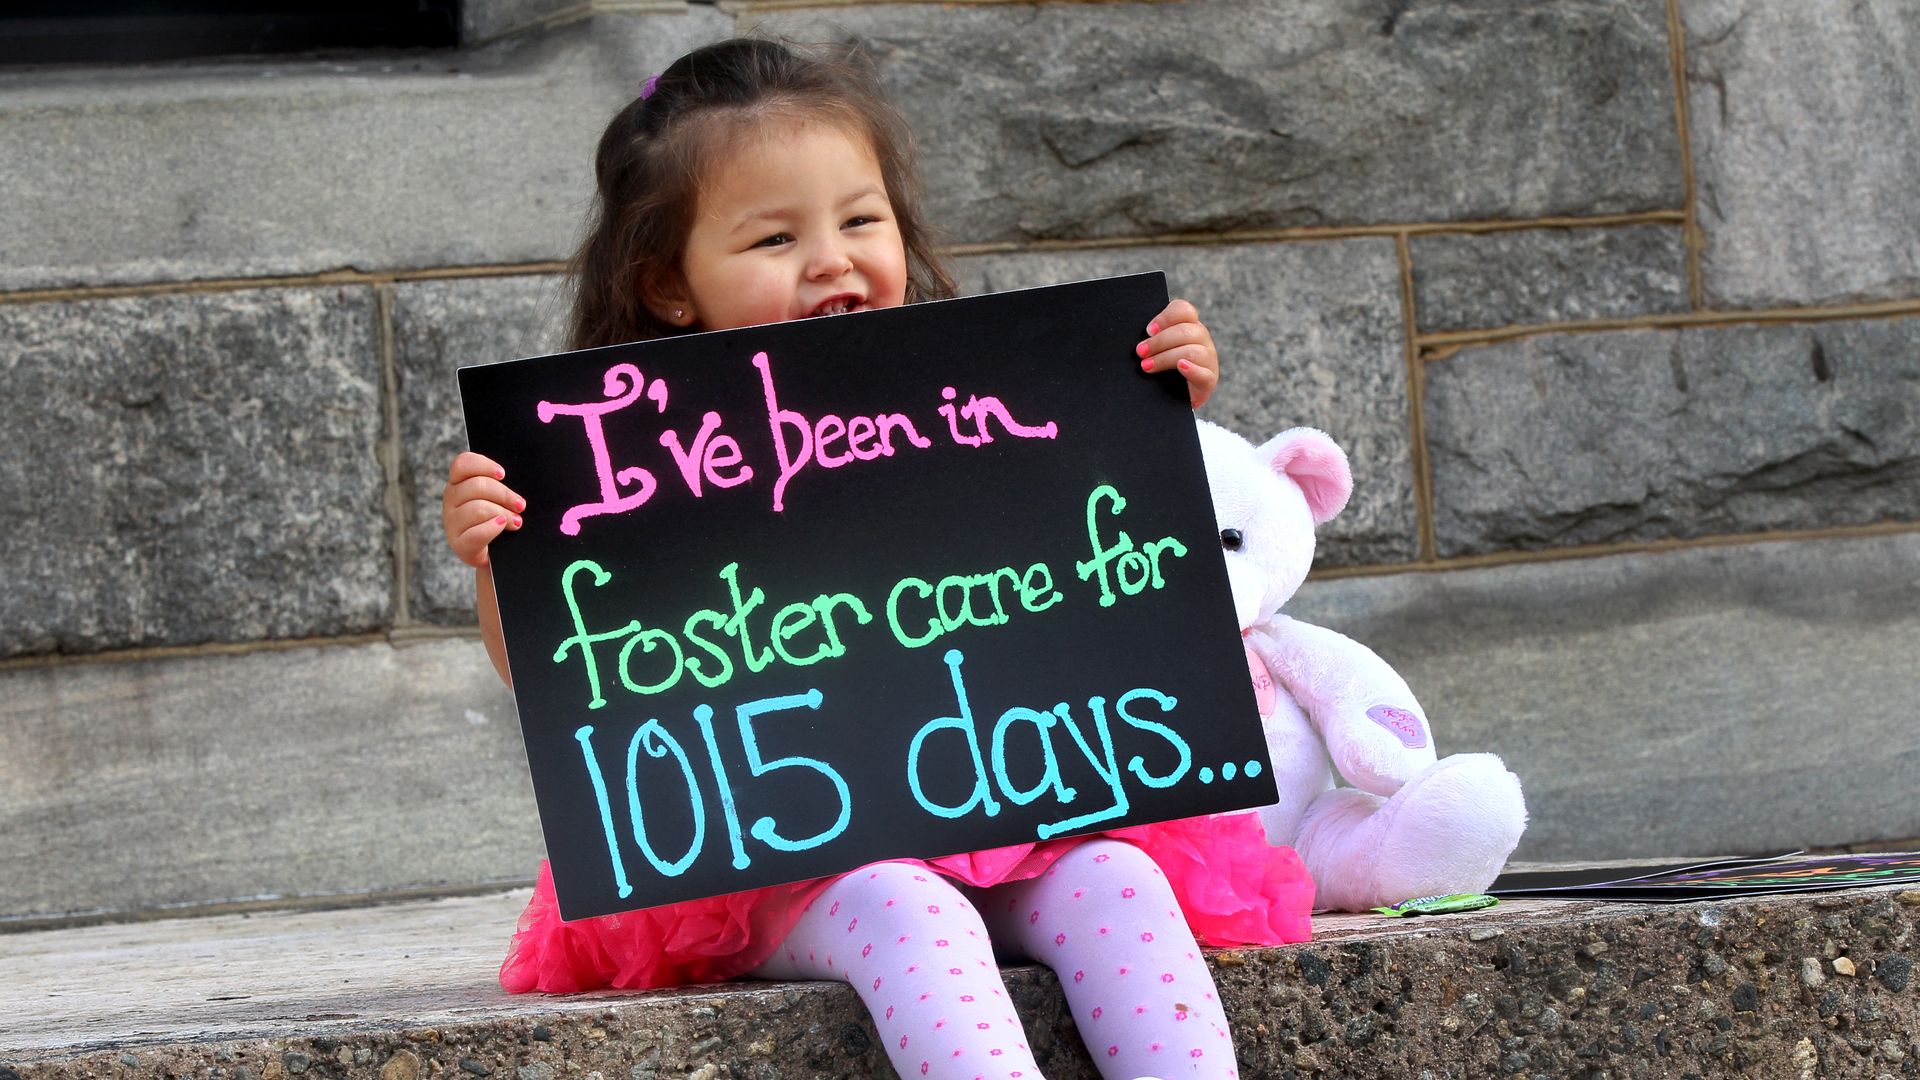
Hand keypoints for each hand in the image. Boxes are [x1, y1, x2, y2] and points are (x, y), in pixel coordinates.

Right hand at [443, 451, 523, 567]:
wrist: (498, 555)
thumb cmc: (500, 520)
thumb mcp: (499, 498)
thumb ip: (502, 485)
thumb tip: (524, 479)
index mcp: (459, 483)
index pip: (462, 464)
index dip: (483, 465)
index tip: (503, 474)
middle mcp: (451, 500)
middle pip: (476, 486)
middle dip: (504, 495)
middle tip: (521, 505)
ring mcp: (452, 523)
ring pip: (479, 508)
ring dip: (504, 514)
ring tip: (516, 522)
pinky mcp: (459, 544)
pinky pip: (477, 533)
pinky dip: (493, 528)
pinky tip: (502, 527)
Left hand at [1135, 298, 1220, 407]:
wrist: (1173, 398)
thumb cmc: (1163, 369)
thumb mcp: (1158, 349)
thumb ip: (1152, 338)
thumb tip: (1137, 338)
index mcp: (1189, 325)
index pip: (1184, 310)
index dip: (1166, 317)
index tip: (1149, 330)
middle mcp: (1202, 339)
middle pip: (1186, 331)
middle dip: (1159, 341)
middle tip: (1141, 351)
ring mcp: (1208, 359)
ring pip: (1191, 351)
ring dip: (1165, 357)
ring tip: (1147, 366)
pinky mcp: (1209, 380)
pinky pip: (1204, 374)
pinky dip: (1192, 369)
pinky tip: (1180, 367)